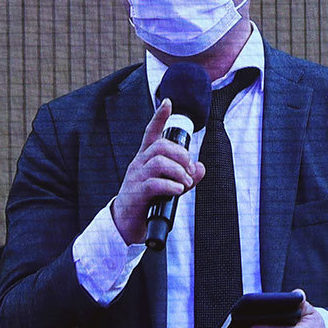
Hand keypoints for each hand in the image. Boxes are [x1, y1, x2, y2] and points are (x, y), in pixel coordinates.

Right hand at [111, 99, 204, 244]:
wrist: (125, 225)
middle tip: (190, 171)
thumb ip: (185, 177)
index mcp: (145, 159)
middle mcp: (139, 164)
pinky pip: (155, 183)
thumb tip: (201, 168)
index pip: (150, 133)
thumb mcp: (168, 187)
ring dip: (179, 171)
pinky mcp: (136, 193)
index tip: (168, 102)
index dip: (159, 117)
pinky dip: (171, 186)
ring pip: (159, 162)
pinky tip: (178, 191)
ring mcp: (135, 178)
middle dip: (182, 155)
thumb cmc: (146, 203)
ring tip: (185, 184)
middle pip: (161, 146)